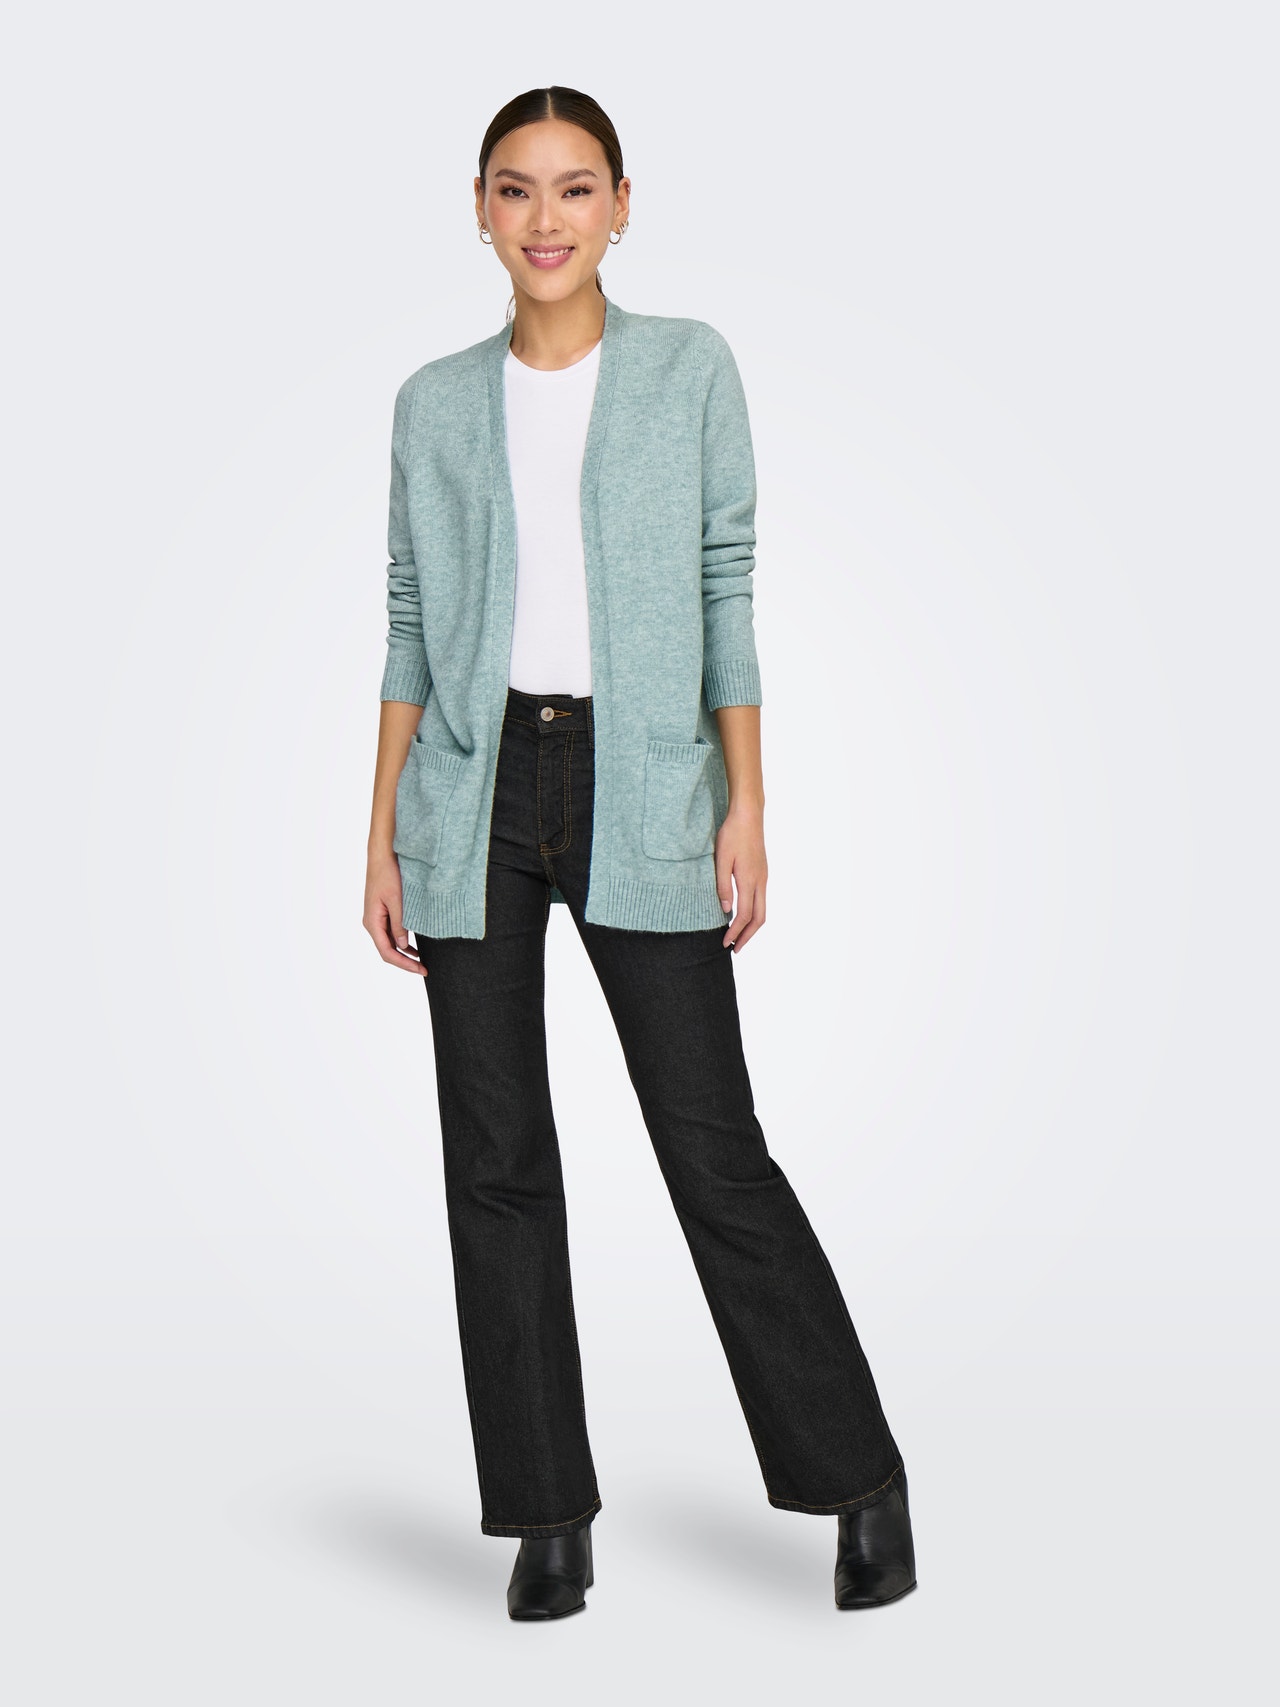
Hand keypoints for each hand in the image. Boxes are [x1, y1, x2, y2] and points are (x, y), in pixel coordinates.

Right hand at [364, 851, 427, 973]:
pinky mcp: (382, 912)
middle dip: (405, 961)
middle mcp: (372, 923)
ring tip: (421, 961)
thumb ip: (400, 925)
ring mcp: (376, 918)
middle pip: (387, 950)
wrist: (383, 854)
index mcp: (372, 922)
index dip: (404, 964)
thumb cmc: (388, 874)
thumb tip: (404, 946)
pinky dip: (403, 941)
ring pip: (390, 943)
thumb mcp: (397, 901)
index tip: (420, 969)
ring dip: (404, 953)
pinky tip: (414, 946)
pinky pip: (391, 932)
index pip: (387, 952)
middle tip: (424, 968)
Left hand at [715, 803, 766, 951]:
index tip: (725, 943)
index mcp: (749, 880)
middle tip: (735, 949)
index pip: (744, 915)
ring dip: (751, 926)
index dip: (735, 932)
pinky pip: (761, 899)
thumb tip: (725, 910)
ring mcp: (763, 877)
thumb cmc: (732, 834)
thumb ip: (722, 886)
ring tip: (739, 937)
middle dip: (747, 936)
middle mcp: (760, 881)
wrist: (748, 815)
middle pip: (759, 918)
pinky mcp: (762, 872)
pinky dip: (754, 914)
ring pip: (762, 910)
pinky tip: (743, 915)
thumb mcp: (721, 859)